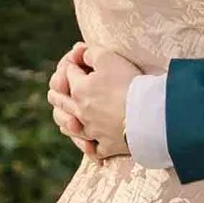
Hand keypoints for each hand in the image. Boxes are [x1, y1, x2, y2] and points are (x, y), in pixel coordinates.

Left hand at [49, 42, 141, 159]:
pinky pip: (94, 150)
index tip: (79, 60)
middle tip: (56, 88)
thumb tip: (79, 52)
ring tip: (66, 120)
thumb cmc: (128, 84)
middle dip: (57, 93)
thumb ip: (91, 53)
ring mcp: (92, 131)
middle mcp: (80, 112)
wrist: (147, 115)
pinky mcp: (106, 146)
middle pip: (61, 102)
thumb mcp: (108, 58)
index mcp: (79, 90)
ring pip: (71, 128)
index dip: (72, 64)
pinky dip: (90, 147)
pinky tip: (89, 146)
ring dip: (66, 122)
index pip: (68, 73)